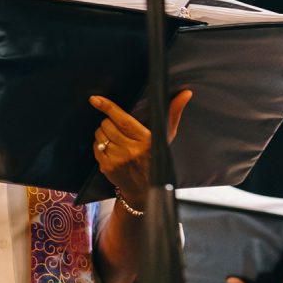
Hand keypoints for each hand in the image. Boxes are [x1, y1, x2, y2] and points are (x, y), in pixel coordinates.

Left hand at [89, 90, 191, 208]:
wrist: (144, 189)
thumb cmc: (156, 157)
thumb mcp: (166, 136)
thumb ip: (173, 112)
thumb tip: (186, 93)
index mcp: (146, 140)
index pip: (123, 120)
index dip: (108, 107)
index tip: (96, 99)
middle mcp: (131, 151)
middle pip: (107, 125)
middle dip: (108, 121)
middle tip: (117, 126)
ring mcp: (117, 160)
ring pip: (100, 135)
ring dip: (103, 132)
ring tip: (114, 137)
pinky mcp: (107, 167)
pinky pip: (96, 146)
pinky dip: (100, 143)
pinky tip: (110, 147)